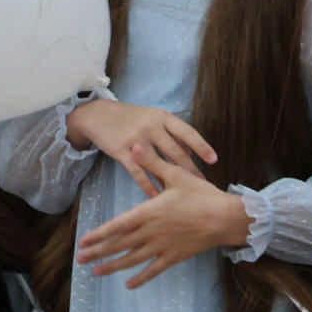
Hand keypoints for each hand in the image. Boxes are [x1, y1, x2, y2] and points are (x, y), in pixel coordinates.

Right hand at [65, 98, 217, 197]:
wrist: (98, 115)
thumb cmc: (132, 118)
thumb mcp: (153, 118)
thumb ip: (170, 134)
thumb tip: (190, 153)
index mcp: (163, 117)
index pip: (187, 132)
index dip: (201, 146)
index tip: (214, 160)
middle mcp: (152, 126)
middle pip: (176, 151)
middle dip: (191, 169)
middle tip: (203, 184)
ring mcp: (137, 139)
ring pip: (159, 163)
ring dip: (172, 180)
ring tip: (184, 194)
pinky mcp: (122, 151)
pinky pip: (139, 173)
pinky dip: (149, 186)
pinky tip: (156, 197)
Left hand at [76, 145, 249, 285]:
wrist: (225, 218)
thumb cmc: (201, 194)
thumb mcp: (176, 174)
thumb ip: (153, 163)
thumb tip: (135, 145)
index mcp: (149, 212)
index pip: (118, 225)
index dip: (99, 234)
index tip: (83, 241)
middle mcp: (152, 232)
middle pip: (120, 244)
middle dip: (99, 252)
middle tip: (80, 259)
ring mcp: (162, 247)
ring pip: (133, 259)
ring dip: (113, 266)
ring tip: (96, 272)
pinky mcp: (175, 257)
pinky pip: (154, 270)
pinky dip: (141, 278)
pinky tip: (129, 285)